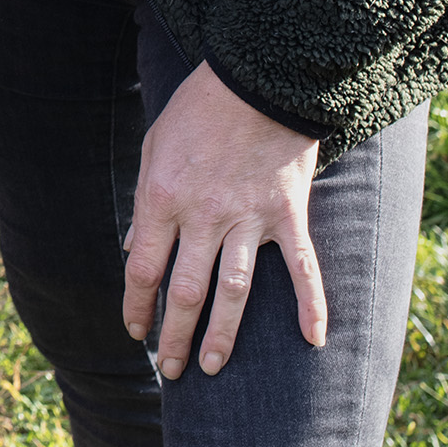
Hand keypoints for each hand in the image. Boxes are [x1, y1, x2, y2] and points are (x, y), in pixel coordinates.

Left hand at [122, 64, 324, 378]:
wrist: (256, 77)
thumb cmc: (198, 110)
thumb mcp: (154, 149)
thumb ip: (146, 204)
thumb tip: (134, 250)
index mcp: (163, 198)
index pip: (143, 269)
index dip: (137, 306)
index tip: (135, 331)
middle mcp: (203, 215)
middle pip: (186, 292)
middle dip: (174, 336)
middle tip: (171, 370)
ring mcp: (248, 217)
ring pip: (235, 292)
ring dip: (223, 335)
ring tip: (211, 366)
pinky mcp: (287, 213)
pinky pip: (301, 268)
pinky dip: (310, 305)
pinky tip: (313, 340)